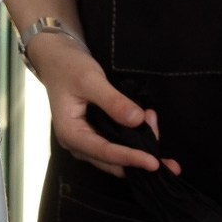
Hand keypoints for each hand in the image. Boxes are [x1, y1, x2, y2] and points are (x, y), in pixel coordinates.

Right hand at [33, 39, 178, 178]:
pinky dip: (133, 139)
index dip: (130, 158)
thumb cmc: (68, 66)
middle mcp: (76, 143)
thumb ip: (113, 101)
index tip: (153, 163)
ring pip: (115, 156)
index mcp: (70, 133)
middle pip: (112, 160)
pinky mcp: (94, 134)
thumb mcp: (90, 79)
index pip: (104, 152)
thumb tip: (138, 121)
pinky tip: (147, 124)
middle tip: (166, 153)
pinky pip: (115, 145)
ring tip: (154, 124)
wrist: (55, 57)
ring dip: (138, 148)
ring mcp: (85, 140)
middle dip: (139, 157)